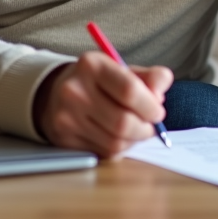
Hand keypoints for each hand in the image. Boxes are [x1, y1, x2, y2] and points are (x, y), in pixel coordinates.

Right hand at [34, 51, 172, 157]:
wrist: (56, 93)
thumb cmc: (99, 82)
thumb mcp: (123, 70)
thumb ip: (150, 77)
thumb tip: (162, 88)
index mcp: (92, 65)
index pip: (129, 90)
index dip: (150, 106)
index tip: (158, 112)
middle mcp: (74, 90)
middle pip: (123, 122)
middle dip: (145, 129)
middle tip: (151, 126)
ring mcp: (67, 117)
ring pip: (115, 142)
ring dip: (134, 141)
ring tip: (136, 131)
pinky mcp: (64, 138)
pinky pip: (104, 153)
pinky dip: (119, 149)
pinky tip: (118, 137)